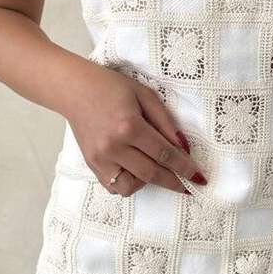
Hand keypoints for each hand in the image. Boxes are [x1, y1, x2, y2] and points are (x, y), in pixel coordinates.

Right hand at [64, 61, 207, 196]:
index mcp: (129, 126)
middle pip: (151, 174)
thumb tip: (183, 147)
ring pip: (131, 187)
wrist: (74, 89)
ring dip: (147, 182)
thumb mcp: (145, 95)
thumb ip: (165, 122)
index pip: (164, 154)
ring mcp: (100, 158)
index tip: (198, 177)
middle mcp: (113, 146)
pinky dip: (128, 183)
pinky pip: (114, 187)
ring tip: (153, 168)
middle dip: (173, 182)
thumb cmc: (111, 87)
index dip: (184, 167)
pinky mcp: (92, 164)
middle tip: (188, 185)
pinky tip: (135, 170)